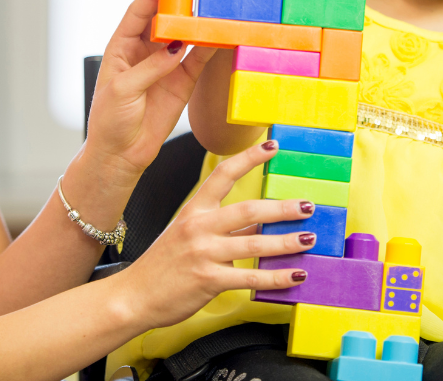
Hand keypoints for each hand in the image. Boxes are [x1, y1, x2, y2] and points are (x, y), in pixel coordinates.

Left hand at [83, 0, 216, 184]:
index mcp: (121, 47)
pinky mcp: (182, 81)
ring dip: (196, 19)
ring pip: (183, 35)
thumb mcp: (124, 90)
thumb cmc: (110, 121)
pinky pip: (198, 59)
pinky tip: (219, 34)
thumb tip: (175, 48)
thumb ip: (149, 67)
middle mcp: (144, 51)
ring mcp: (165, 65)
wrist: (121, 155)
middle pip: (163, 17)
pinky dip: (209, 46)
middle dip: (178, 0)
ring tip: (211, 3)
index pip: (138, 13)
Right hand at [122, 140, 316, 329]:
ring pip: (254, 243)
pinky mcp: (209, 280)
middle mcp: (199, 227)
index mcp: (194, 210)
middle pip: (248, 210)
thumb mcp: (186, 234)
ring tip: (308, 239)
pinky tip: (295, 276)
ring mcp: (204, 254)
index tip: (272, 147)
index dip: (249, 158)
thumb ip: (221, 227)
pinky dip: (277, 278)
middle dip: (282, 208)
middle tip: (307, 206)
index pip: (223, 175)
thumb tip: (261, 223)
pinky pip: (250, 277)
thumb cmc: (162, 265)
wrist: (134, 296)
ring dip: (287, 242)